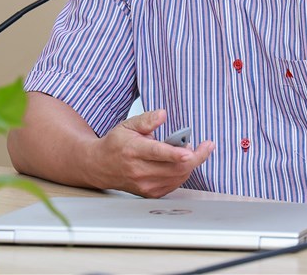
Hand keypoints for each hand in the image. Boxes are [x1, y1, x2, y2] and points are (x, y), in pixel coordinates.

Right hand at [93, 109, 214, 197]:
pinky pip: (174, 184)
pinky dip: (183, 172)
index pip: (157, 153)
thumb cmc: (116, 143)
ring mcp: (144, 184)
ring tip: (190, 150)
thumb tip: (163, 114)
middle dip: (196, 157)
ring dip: (190, 163)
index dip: (176, 153)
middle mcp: (139, 170)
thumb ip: (147, 120)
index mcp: (133, 151)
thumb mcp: (128, 125)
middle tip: (207, 145)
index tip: (191, 151)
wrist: (100, 166)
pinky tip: (182, 162)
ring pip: (177, 176)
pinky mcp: (149, 192)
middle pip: (174, 167)